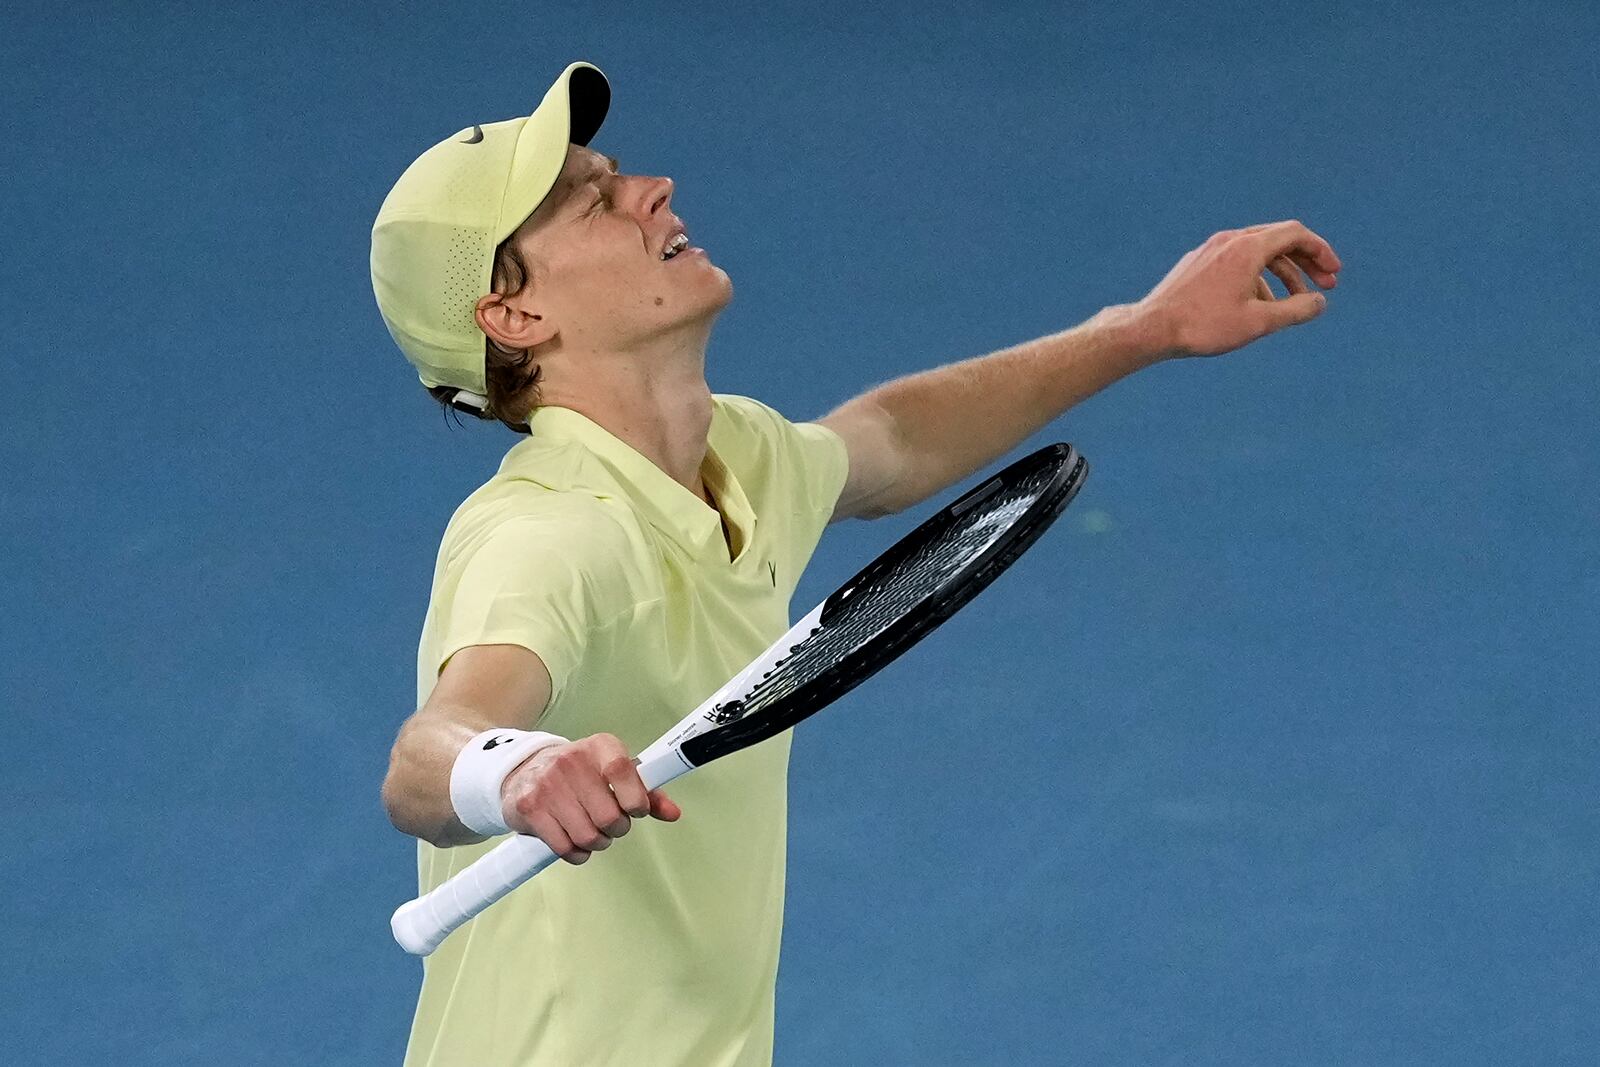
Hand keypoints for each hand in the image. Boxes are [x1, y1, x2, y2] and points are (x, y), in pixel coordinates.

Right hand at [499, 733, 681, 863]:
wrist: (524, 771)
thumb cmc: (580, 774)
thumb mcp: (613, 772)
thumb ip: (646, 792)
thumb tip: (673, 813)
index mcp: (600, 746)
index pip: (623, 771)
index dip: (636, 799)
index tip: (637, 810)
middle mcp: (571, 761)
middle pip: (609, 816)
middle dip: (617, 829)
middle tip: (612, 824)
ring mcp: (547, 784)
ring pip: (588, 836)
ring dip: (597, 843)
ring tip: (593, 831)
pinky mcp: (530, 808)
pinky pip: (565, 847)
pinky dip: (577, 853)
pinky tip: (575, 840)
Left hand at [1133, 220, 1342, 358]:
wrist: (1151, 328)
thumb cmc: (1203, 327)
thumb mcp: (1258, 322)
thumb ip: (1295, 311)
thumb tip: (1320, 302)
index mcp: (1248, 247)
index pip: (1296, 234)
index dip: (1321, 251)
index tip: (1334, 273)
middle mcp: (1230, 240)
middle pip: (1279, 239)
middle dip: (1306, 262)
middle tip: (1326, 285)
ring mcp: (1211, 249)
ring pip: (1258, 253)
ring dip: (1282, 274)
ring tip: (1295, 303)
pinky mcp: (1198, 263)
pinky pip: (1237, 262)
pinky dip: (1257, 277)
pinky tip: (1260, 305)